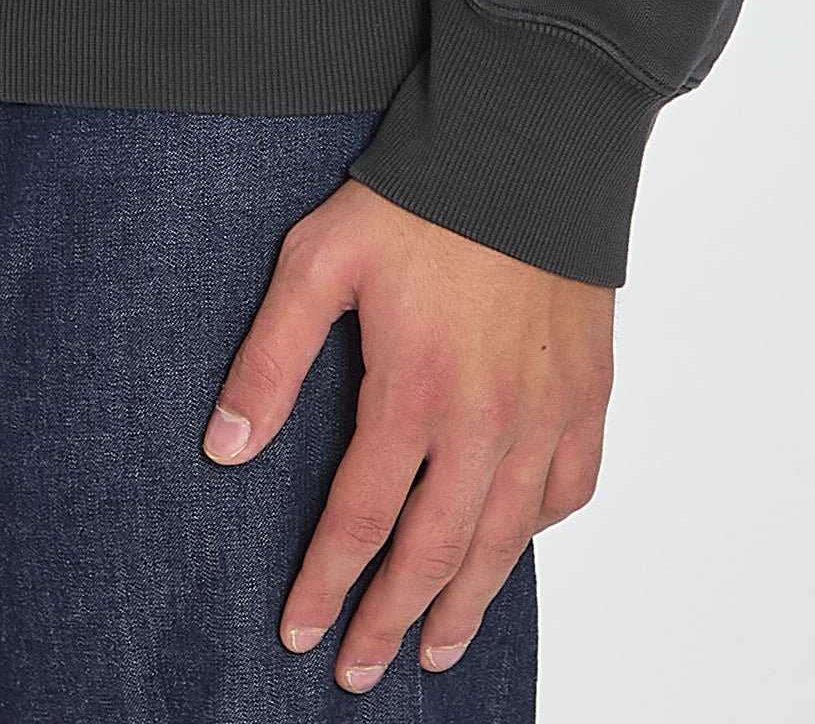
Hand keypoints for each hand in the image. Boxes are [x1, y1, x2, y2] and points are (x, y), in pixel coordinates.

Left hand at [203, 179, 612, 691]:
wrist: (524, 144)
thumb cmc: (416, 198)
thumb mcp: (316, 262)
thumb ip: (270, 358)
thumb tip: (226, 447)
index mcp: (412, 394)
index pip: (360, 521)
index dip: (327, 585)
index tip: (300, 632)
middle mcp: (484, 422)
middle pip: (436, 554)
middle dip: (392, 620)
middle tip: (362, 672)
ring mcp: (545, 411)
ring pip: (506, 538)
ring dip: (469, 601)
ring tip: (439, 646)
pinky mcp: (589, 389)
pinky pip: (571, 486)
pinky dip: (541, 529)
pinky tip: (516, 542)